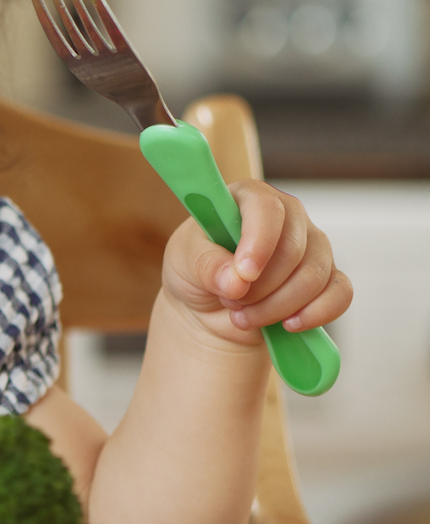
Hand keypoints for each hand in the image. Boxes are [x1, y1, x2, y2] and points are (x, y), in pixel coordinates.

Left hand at [160, 180, 351, 348]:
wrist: (210, 306)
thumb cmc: (195, 270)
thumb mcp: (182, 263)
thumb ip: (205, 265)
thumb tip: (235, 280)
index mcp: (248, 198)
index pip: (266, 208)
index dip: (259, 243)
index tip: (244, 274)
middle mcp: (288, 216)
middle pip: (292, 250)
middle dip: (259, 287)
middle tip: (229, 300)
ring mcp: (313, 245)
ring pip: (314, 276)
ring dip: (277, 306)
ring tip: (242, 315)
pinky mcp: (328, 277)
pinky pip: (340, 294)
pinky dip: (315, 314)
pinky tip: (287, 325)